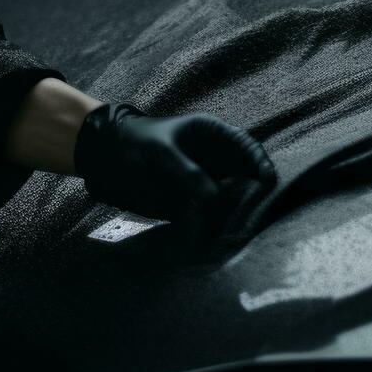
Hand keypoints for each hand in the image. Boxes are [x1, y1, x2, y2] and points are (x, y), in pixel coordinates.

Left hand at [73, 103, 275, 232]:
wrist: (105, 157)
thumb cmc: (135, 143)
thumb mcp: (161, 153)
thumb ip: (187, 172)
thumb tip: (214, 199)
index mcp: (211, 135)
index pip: (245, 146)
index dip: (259, 162)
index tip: (266, 180)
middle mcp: (213, 159)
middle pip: (244, 176)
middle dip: (253, 193)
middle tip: (259, 211)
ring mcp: (204, 181)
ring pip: (230, 198)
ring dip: (235, 212)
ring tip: (240, 228)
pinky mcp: (192, 202)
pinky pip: (210, 215)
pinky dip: (215, 225)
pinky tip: (218, 236)